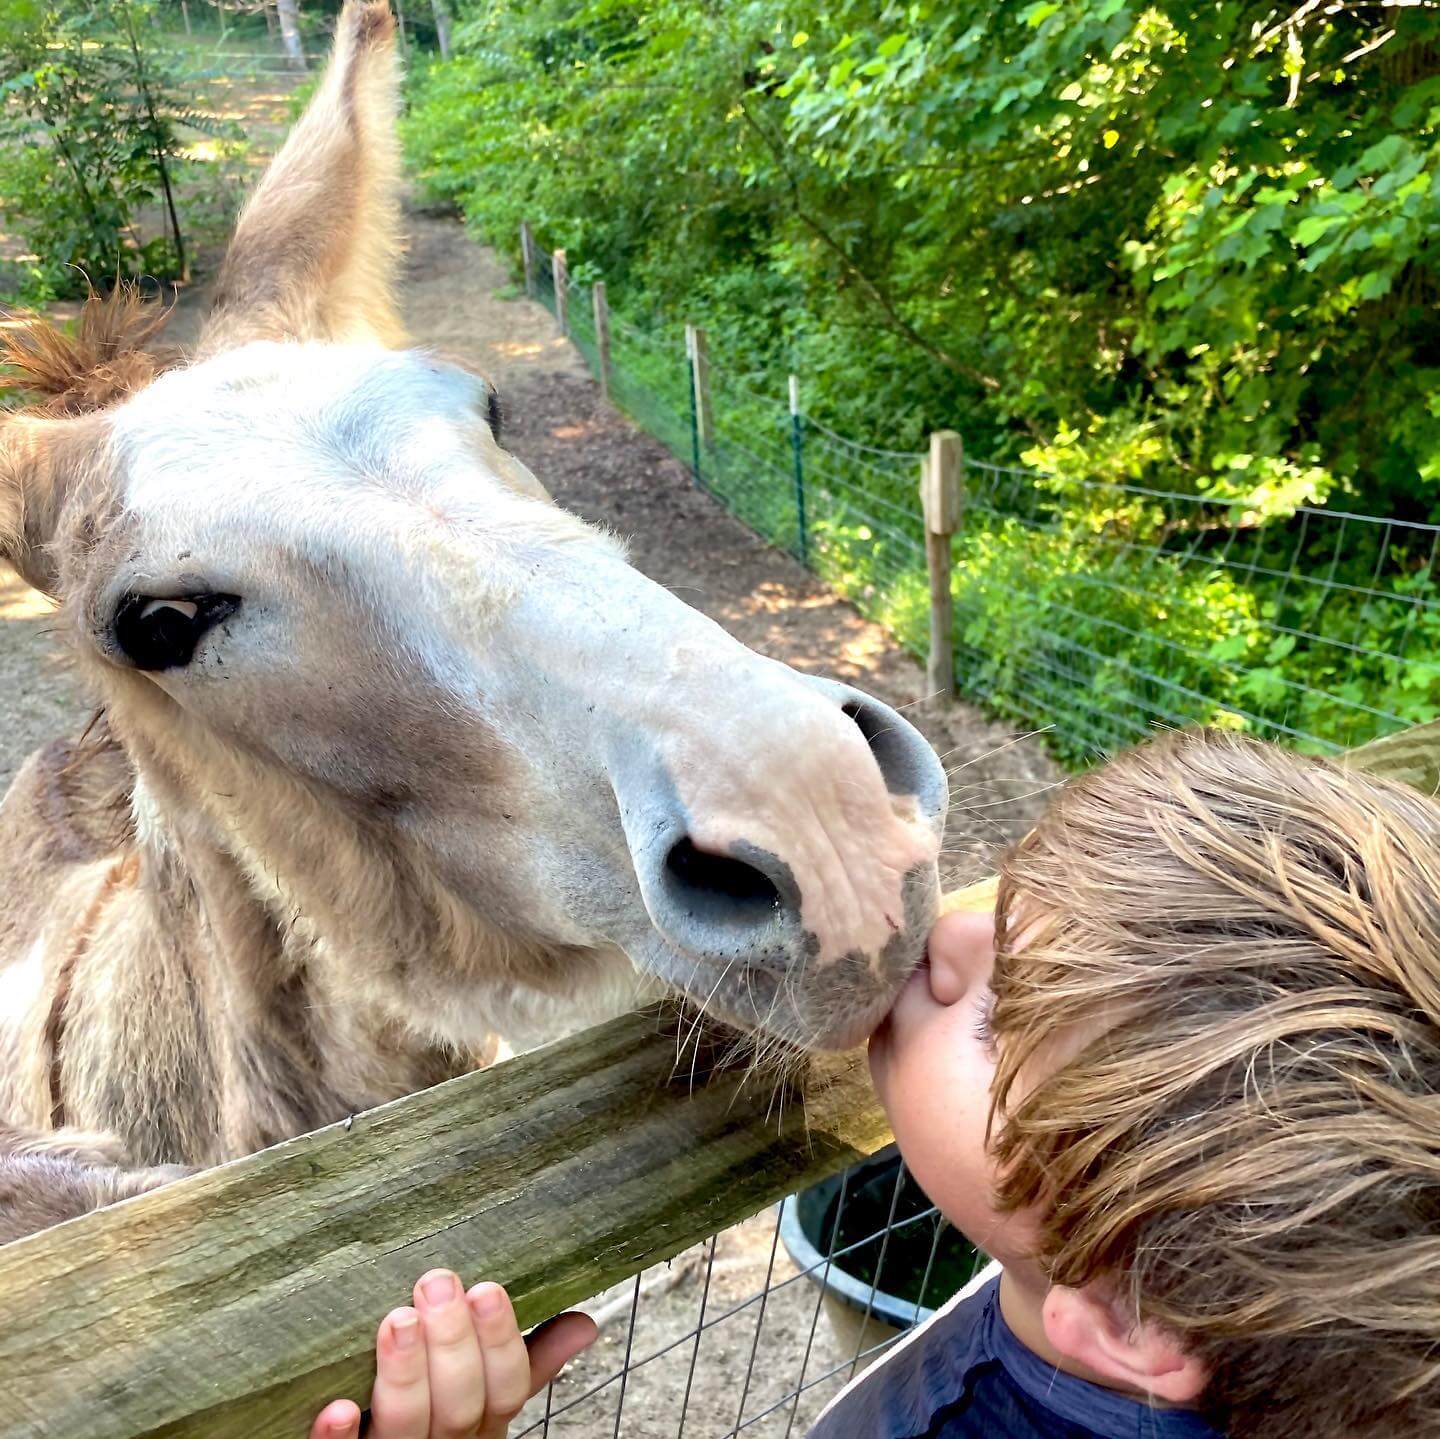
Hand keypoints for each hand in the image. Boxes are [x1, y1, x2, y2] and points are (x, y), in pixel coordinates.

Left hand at [310, 1269, 597, 1438]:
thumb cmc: (438, 1421)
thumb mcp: (486, 1399)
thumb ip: (528, 1362)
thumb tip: (584, 1324)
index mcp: (483, 1420)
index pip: (507, 1387)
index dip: (500, 1341)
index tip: (486, 1289)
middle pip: (459, 1406)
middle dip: (451, 1344)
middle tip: (436, 1284)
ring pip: (407, 1427)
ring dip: (405, 1375)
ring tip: (397, 1321)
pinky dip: (341, 1437)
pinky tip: (338, 1407)